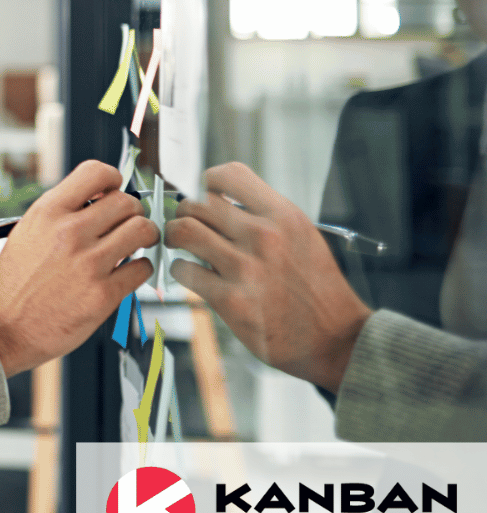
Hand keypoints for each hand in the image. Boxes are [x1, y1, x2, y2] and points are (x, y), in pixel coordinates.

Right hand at [0, 160, 154, 376]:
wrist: (1, 327)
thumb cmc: (15, 282)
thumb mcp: (27, 233)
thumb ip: (62, 214)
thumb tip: (104, 200)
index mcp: (47, 212)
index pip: (97, 172)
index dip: (112, 180)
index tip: (111, 193)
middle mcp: (69, 232)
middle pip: (127, 201)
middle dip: (132, 212)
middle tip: (126, 225)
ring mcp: (88, 263)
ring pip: (143, 230)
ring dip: (144, 236)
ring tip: (133, 245)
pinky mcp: (103, 294)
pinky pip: (142, 268)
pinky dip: (139, 269)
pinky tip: (125, 273)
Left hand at [167, 162, 372, 391]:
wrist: (338, 338)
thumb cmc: (319, 289)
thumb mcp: (302, 236)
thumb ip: (263, 216)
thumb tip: (219, 202)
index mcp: (283, 215)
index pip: (228, 175)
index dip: (206, 181)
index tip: (202, 194)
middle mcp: (264, 236)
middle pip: (196, 202)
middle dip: (184, 212)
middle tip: (186, 225)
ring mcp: (246, 268)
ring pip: (183, 230)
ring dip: (175, 237)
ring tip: (180, 245)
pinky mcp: (231, 301)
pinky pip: (184, 270)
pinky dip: (181, 270)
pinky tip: (192, 275)